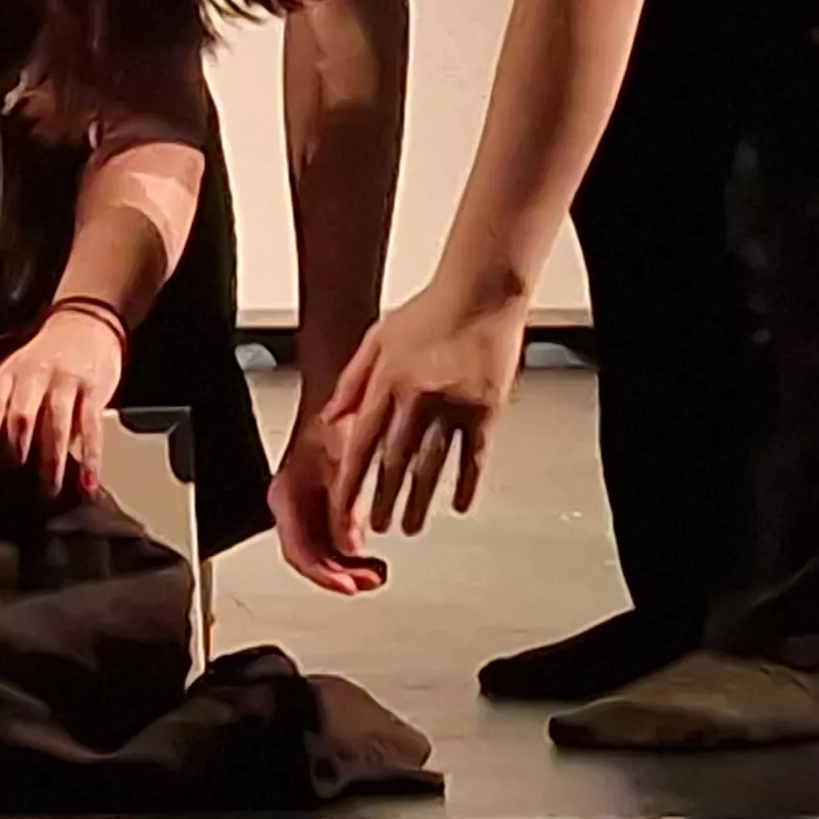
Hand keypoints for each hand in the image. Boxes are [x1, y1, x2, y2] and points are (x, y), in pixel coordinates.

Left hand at [0, 304, 125, 501]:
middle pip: (20, 418)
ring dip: (51, 465)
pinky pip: (90, 429)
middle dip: (17, 456)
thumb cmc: (48, 356)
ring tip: (50, 494)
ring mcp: (64, 383)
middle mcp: (34, 376)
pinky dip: (89, 459)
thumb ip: (6, 406)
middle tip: (18, 489)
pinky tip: (87, 481)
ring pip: (54, 427)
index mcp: (9, 373)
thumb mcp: (17, 371)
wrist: (86, 322)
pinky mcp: (92, 391)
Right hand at [267, 403, 384, 595]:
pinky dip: (351, 554)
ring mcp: (305, 509)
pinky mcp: (321, 507)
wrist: (338, 396)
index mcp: (285, 496)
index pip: (299, 550)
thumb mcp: (342, 460)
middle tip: (369, 583)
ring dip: (347, 568)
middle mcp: (290, 506)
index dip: (325, 573)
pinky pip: (331, 541)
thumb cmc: (335, 419)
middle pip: (309, 558)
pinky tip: (371, 558)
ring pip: (321, 553)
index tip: (350, 585)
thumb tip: (351, 545)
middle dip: (339, 576)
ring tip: (376, 575)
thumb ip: (344, 504)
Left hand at [321, 284, 531, 539]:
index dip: (351, 481)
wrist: (481, 292)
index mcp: (387, 380)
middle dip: (384, 500)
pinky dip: (466, 484)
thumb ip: (352, 380)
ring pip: (432, 465)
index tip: (343, 508)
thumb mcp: (378, 337)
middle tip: (378, 527)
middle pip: (395, 461)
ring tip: (412, 526)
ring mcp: (453, 404)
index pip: (361, 443)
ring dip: (420, 501)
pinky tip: (460, 504)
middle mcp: (417, 396)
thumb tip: (331, 417)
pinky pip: (474, 456)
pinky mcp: (486, 407)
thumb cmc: (431, 310)